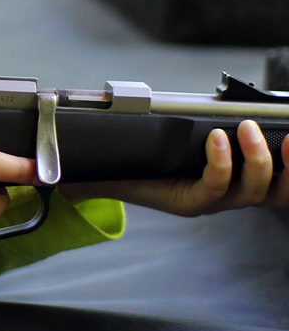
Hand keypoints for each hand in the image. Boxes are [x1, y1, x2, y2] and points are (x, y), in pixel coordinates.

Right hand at [60, 120, 288, 216]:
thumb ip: (99, 167)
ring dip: (281, 162)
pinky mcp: (244, 177)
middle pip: (254, 194)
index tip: (213, 136)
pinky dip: (285, 161)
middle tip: (249, 129)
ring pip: (273, 191)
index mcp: (186, 201)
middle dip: (260, 164)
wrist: (124, 178)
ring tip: (281, 133)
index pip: (213, 192)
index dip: (222, 168)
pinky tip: (282, 137)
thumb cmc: (123, 170)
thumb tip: (63, 173)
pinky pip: (276, 180)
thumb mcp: (115, 168)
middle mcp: (214, 199)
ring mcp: (233, 191)